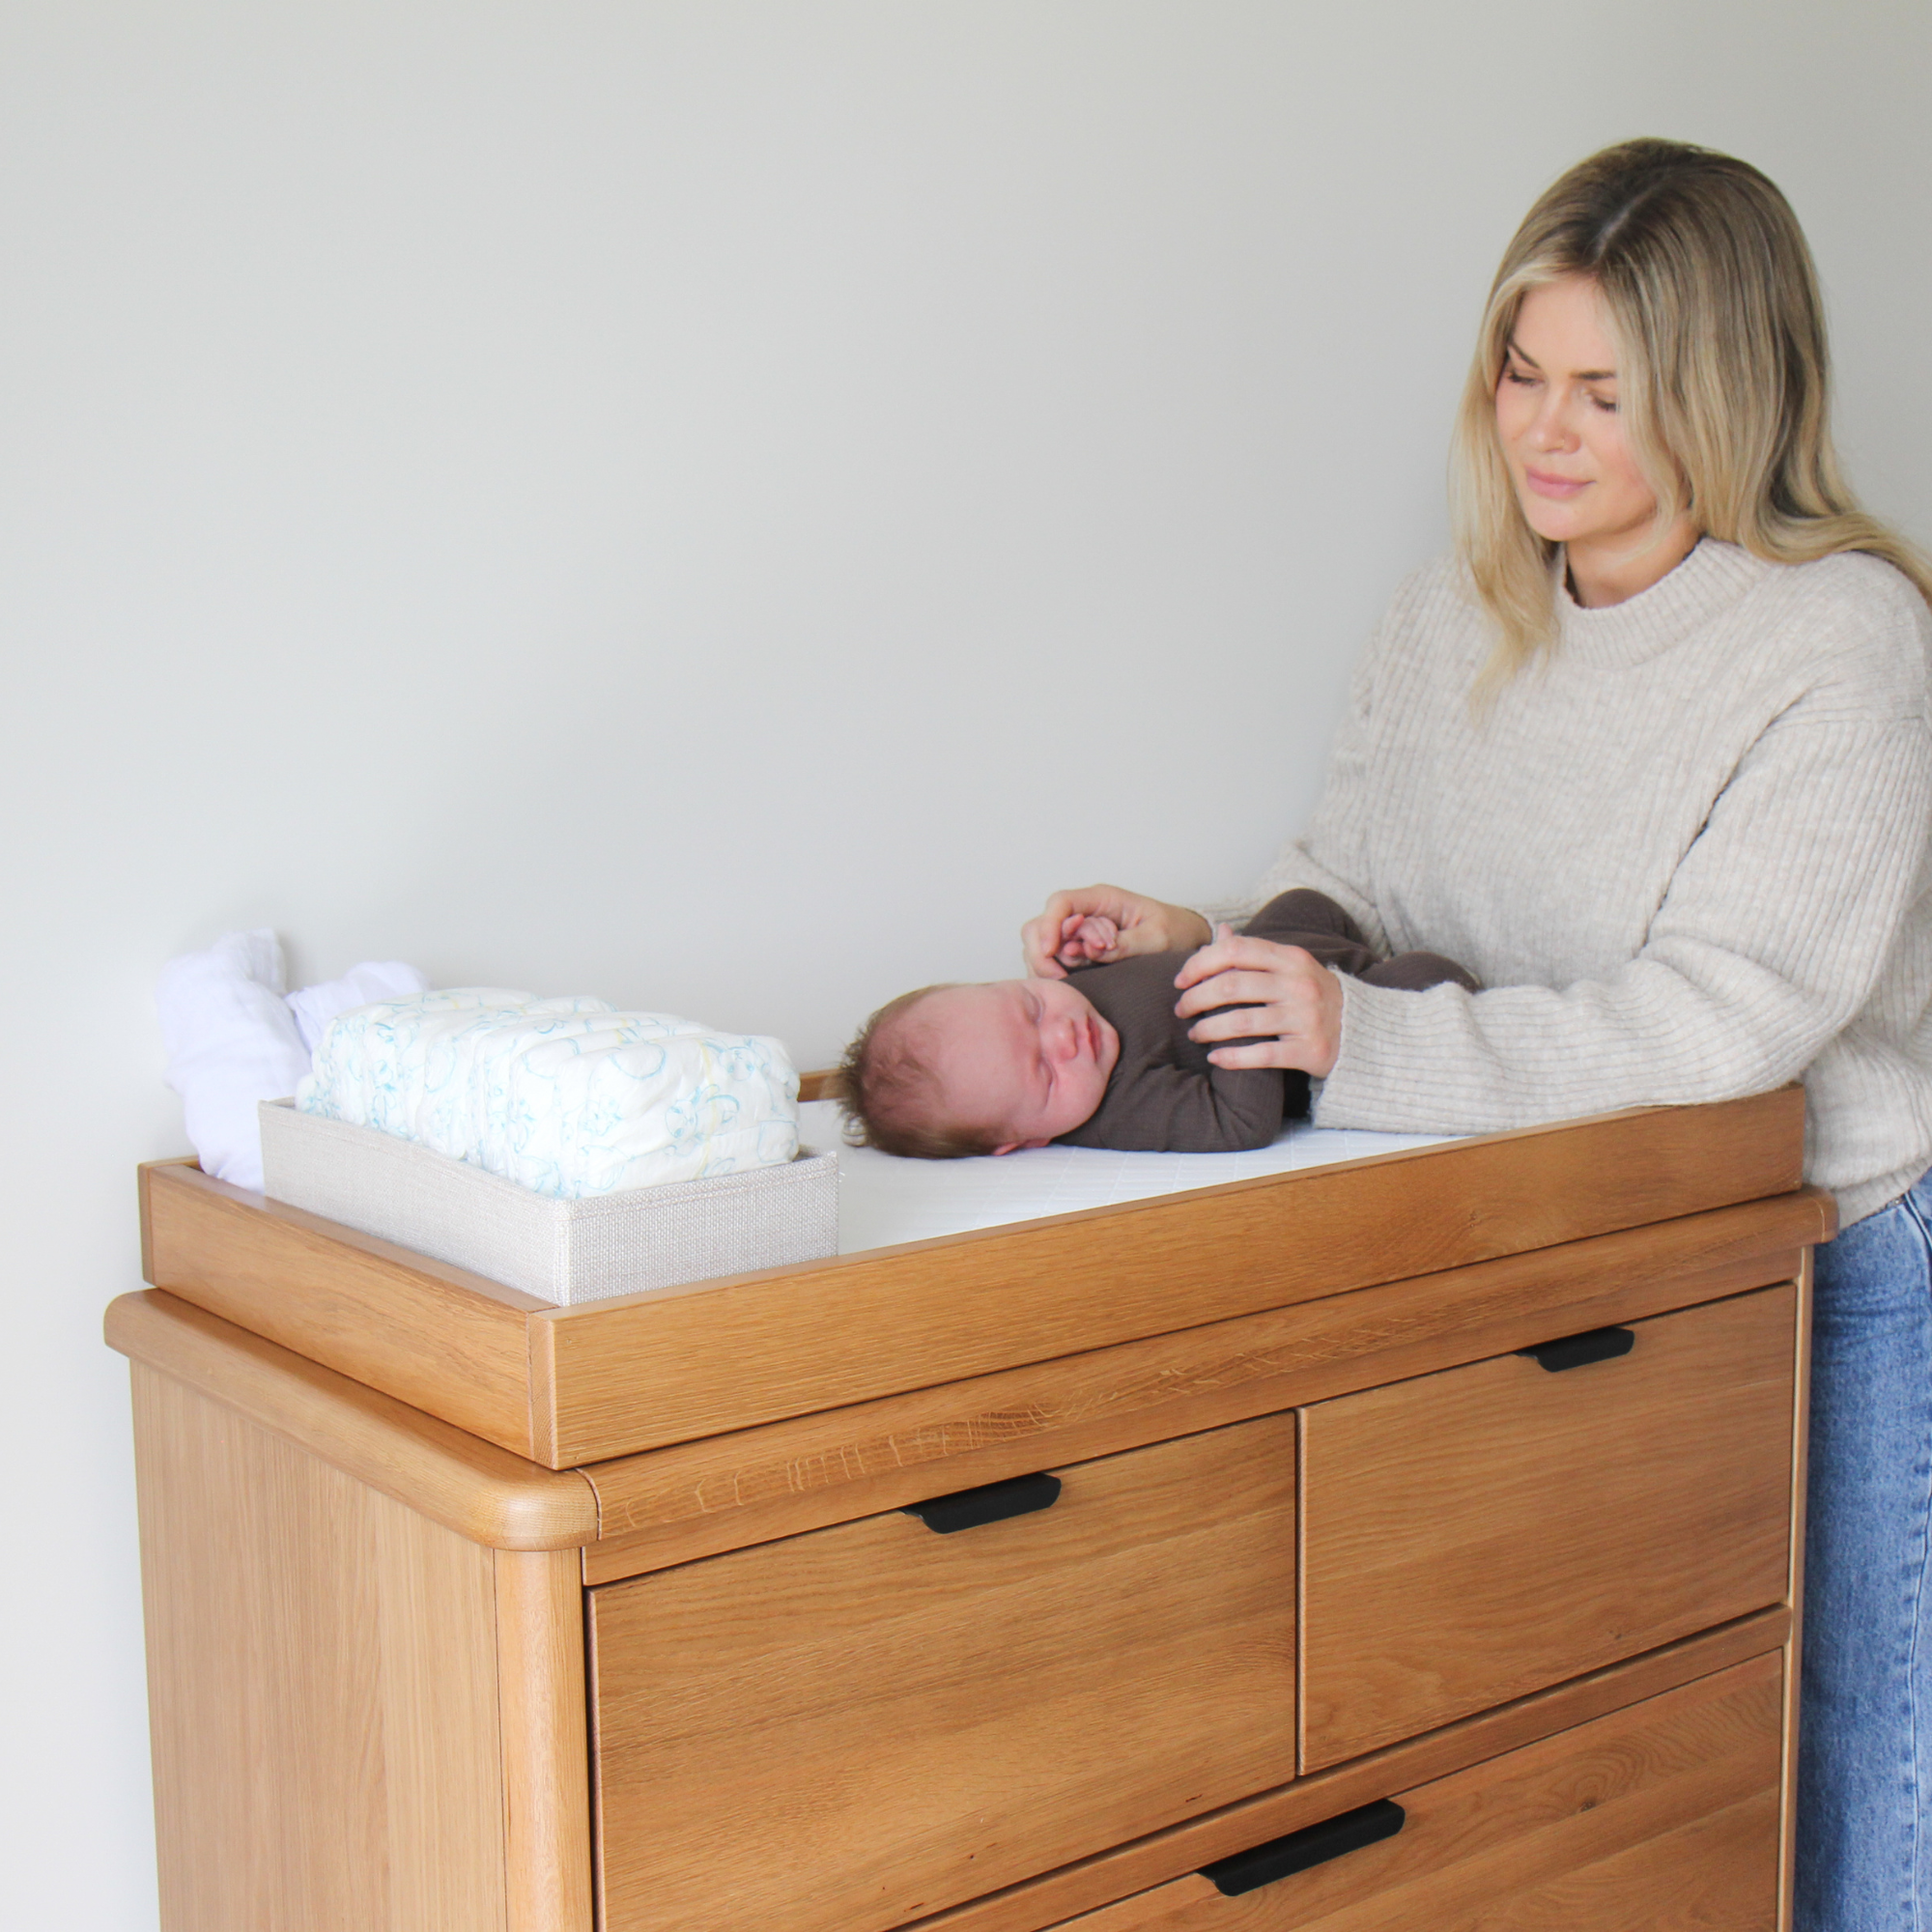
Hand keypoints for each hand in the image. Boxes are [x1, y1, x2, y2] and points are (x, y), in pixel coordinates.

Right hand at [1022, 884, 1212, 978]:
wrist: (1185, 939)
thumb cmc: (1174, 931)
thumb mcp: (1156, 938)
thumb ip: (1124, 945)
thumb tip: (1088, 950)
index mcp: (1103, 899)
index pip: (1061, 903)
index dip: (1050, 926)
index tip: (1053, 952)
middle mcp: (1085, 912)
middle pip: (1039, 925)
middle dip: (1043, 953)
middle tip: (1063, 977)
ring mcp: (1078, 932)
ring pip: (1041, 945)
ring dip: (1053, 965)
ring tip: (1080, 976)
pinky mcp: (1079, 950)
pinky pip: (1053, 960)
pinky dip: (1056, 972)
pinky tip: (1074, 981)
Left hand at [1173, 925, 1343, 1077]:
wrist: (1362, 1030)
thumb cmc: (1314, 996)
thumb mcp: (1291, 966)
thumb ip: (1255, 953)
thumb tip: (1220, 933)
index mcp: (1291, 958)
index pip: (1235, 951)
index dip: (1200, 964)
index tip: (1181, 980)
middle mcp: (1299, 985)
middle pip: (1232, 986)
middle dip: (1197, 999)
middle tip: (1181, 1010)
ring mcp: (1305, 1018)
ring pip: (1242, 1022)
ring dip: (1208, 1029)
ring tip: (1195, 1034)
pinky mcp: (1310, 1050)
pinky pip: (1262, 1055)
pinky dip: (1232, 1057)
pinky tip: (1215, 1057)